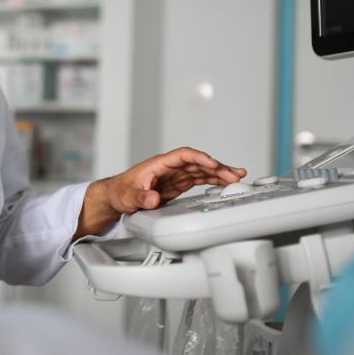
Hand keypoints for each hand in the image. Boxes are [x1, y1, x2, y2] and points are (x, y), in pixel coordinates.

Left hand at [74, 147, 245, 238]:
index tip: (212, 163)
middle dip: (216, 167)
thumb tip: (153, 199)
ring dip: (219, 173)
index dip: (198, 158)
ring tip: (237, 177)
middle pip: (197, 162)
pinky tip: (225, 182)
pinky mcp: (178, 184)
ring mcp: (175, 175)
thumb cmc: (120, 191)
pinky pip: (199, 179)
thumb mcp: (127, 196)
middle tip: (234, 174)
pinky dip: (212, 180)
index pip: (182, 155)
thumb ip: (140, 197)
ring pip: (201, 170)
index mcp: (158, 164)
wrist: (116, 196)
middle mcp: (169, 168)